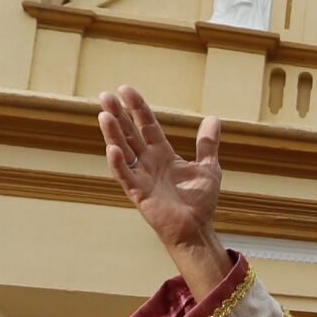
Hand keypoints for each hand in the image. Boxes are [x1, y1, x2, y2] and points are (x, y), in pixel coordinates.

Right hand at [98, 85, 231, 293]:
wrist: (197, 228)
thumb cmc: (201, 200)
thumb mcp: (209, 167)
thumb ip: (207, 144)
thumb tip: (213, 118)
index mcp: (163, 153)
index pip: (146, 125)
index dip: (137, 108)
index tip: (125, 89)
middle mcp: (148, 161)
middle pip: (129, 133)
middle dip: (118, 115)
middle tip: (104, 95)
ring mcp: (141, 176)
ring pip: (123, 150)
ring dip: (113, 134)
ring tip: (103, 114)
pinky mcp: (139, 193)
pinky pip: (125, 175)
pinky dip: (118, 163)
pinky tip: (112, 148)